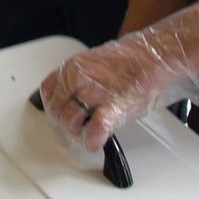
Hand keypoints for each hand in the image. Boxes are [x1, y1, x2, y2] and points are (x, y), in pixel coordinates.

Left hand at [39, 27, 198, 152]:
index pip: (48, 90)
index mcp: (72, 67)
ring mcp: (94, 94)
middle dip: (63, 121)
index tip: (58, 110)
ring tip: (86, 131)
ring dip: (77, 131)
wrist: (150, 56)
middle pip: (56, 109)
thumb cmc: (126, 59)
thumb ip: (76, 77)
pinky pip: (95, 128)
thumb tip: (68, 95)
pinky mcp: (113, 108)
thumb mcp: (91, 61)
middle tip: (74, 126)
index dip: (52, 104)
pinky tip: (94, 141)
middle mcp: (78, 80)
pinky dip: (92, 138)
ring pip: (71, 120)